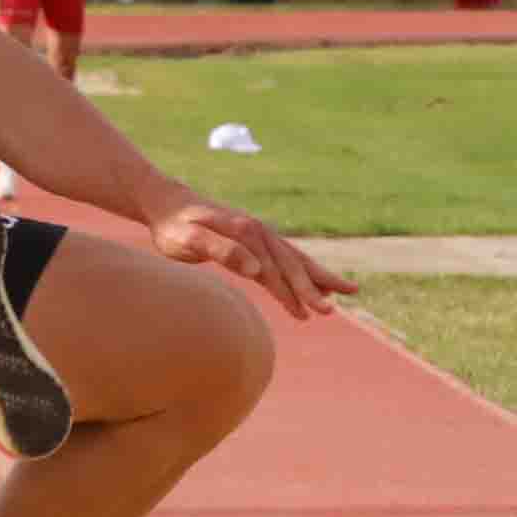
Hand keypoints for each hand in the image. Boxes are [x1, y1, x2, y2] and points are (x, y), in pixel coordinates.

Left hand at [140, 187, 353, 322]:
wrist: (167, 203)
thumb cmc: (174, 226)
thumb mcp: (188, 239)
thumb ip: (220, 251)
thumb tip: (254, 269)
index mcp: (246, 232)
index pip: (274, 270)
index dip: (293, 292)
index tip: (311, 312)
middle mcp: (258, 232)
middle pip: (293, 264)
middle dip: (316, 287)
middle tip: (332, 310)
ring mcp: (259, 235)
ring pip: (296, 259)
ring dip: (319, 277)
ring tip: (349, 291)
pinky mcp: (255, 241)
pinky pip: (285, 259)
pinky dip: (303, 273)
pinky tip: (316, 286)